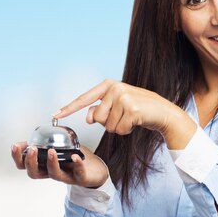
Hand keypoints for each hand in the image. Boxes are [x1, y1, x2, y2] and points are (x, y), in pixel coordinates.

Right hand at [11, 142, 109, 187]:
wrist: (95, 169)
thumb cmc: (73, 157)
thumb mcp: (56, 146)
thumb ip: (45, 141)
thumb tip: (35, 132)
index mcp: (44, 164)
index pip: (24, 164)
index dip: (17, 157)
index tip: (15, 146)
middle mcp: (52, 172)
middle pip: (34, 173)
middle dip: (30, 162)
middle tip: (32, 150)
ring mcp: (66, 176)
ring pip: (54, 174)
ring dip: (51, 162)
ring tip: (51, 151)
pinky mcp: (80, 177)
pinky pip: (78, 173)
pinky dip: (76, 164)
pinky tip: (74, 156)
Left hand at [52, 79, 177, 135]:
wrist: (162, 112)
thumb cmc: (138, 110)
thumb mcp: (116, 108)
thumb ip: (100, 111)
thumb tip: (87, 118)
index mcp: (108, 85)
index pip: (84, 99)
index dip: (69, 108)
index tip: (55, 115)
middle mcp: (115, 88)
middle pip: (97, 118)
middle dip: (109, 123)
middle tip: (124, 116)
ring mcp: (124, 97)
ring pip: (108, 126)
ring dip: (119, 128)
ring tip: (131, 119)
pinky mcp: (133, 109)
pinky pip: (120, 129)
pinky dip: (127, 131)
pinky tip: (136, 122)